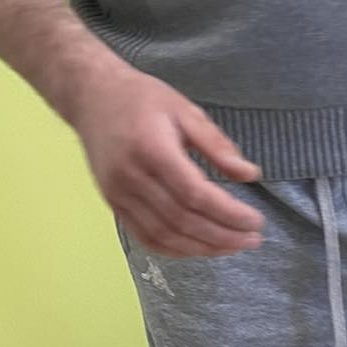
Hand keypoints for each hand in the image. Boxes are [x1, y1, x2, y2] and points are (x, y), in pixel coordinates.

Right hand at [69, 59, 264, 257]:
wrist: (90, 96)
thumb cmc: (141, 100)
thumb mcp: (184, 110)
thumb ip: (217, 144)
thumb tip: (250, 175)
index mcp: (151, 149)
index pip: (195, 195)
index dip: (229, 214)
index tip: (256, 221)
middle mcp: (131, 177)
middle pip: (183, 221)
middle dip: (223, 236)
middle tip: (253, 240)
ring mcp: (118, 194)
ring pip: (166, 236)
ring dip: (204, 248)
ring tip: (234, 247)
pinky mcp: (113, 204)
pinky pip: (147, 238)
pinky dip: (177, 250)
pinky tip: (202, 248)